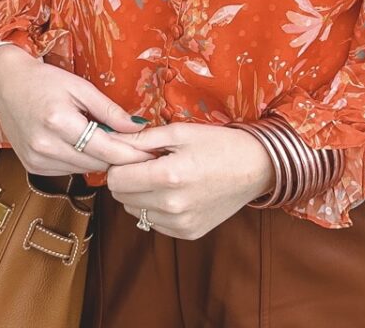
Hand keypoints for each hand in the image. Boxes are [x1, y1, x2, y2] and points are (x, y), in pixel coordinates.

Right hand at [0, 44, 156, 175]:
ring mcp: (36, 160)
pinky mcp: (33, 167)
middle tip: (142, 149)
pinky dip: (83, 161)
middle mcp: (45, 146)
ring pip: (85, 170)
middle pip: (98, 163)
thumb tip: (138, 127)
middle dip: (122, 157)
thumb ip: (109, 110)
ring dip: (103, 160)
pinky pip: (69, 171)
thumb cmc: (44, 80)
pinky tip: (86, 145)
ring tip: (115, 144)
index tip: (152, 153)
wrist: (6, 84)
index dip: (133, 153)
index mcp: (58, 122)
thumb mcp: (80, 87)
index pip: (106, 149)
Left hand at [106, 122, 276, 239]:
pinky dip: (156, 208)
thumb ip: (140, 139)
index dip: (119, 164)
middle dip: (128, 179)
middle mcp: (172, 205)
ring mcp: (181, 223)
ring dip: (141, 194)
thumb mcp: (179, 132)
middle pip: (121, 197)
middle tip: (149, 164)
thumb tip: (108, 139)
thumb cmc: (219, 144)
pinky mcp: (188, 233)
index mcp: (168, 176)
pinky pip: (154, 222)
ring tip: (165, 178)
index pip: (115, 179)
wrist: (256, 168)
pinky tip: (176, 193)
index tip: (133, 155)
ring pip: (135, 212)